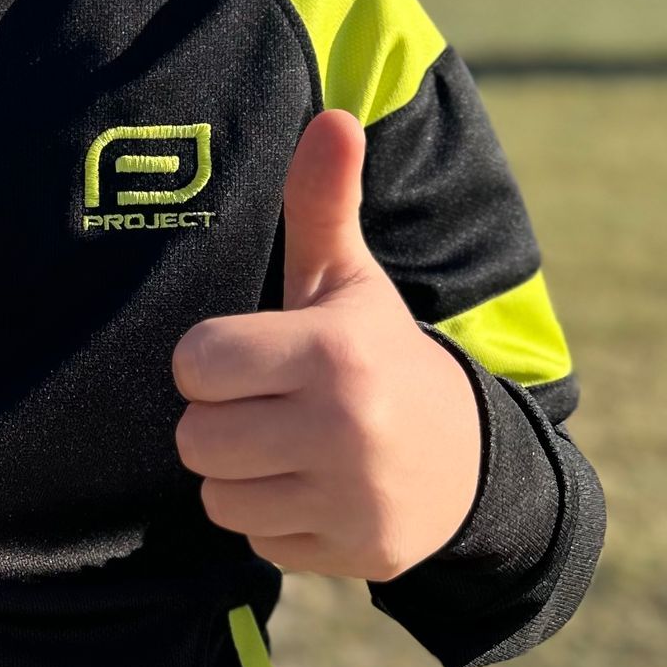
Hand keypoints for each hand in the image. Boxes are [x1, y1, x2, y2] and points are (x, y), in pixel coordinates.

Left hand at [171, 110, 480, 579]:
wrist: (471, 457)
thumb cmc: (379, 353)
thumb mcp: (349, 281)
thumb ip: (323, 203)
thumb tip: (332, 115)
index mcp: (333, 352)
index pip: (195, 364)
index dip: (211, 361)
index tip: (249, 357)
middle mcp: (345, 427)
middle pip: (195, 439)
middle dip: (220, 422)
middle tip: (267, 406)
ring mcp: (353, 496)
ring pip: (218, 497)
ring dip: (241, 477)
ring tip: (288, 448)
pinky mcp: (355, 552)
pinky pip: (256, 541)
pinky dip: (275, 521)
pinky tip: (314, 491)